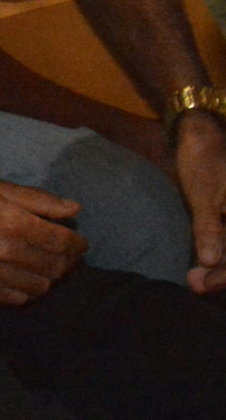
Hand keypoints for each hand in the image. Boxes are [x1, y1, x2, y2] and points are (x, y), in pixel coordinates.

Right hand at [0, 180, 87, 304]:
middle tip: (64, 253)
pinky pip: (19, 298)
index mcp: (12, 221)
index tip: (78, 242)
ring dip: (50, 276)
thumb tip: (74, 209)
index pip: (63, 242)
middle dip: (67, 261)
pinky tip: (25, 276)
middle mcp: (4, 249)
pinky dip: (29, 290)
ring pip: (41, 286)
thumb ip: (39, 199)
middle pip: (55, 266)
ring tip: (44, 265)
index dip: (77, 244)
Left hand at [173, 111, 225, 292]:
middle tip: (196, 284)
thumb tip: (211, 262)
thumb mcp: (204, 197)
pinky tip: (207, 263)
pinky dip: (224, 253)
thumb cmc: (204, 161)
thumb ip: (209, 230)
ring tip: (196, 279)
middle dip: (225, 273)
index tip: (202, 285)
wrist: (203, 134)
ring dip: (224, 267)